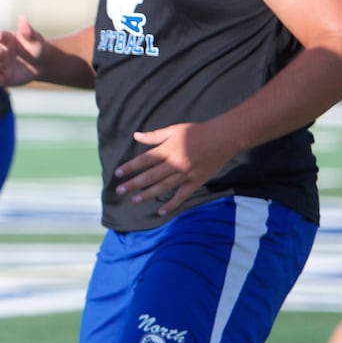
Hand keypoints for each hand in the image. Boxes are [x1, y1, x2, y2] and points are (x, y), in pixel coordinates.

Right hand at [0, 15, 44, 87]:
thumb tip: (22, 18)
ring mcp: (1, 66)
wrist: (40, 64)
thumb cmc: (36, 48)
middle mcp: (2, 52)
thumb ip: (28, 31)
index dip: (0, 36)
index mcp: (8, 40)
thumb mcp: (35, 39)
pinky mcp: (3, 78)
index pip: (2, 37)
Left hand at [112, 119, 235, 215]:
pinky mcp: (196, 182)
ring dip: (148, 194)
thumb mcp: (174, 130)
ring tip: (134, 200)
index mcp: (169, 149)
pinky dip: (172, 204)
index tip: (117, 173)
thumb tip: (136, 136)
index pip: (145, 160)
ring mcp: (186, 174)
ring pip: (163, 187)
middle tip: (119, 190)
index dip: (130, 166)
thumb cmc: (197, 132)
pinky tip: (161, 212)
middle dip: (134, 183)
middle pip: (151, 175)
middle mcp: (176, 162)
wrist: (224, 137)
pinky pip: (182, 196)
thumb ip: (155, 136)